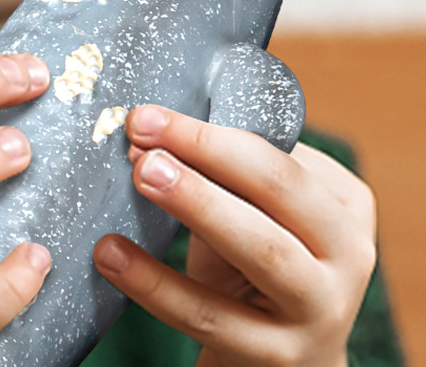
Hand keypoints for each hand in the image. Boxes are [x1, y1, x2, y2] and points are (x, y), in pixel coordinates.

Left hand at [94, 105, 376, 366]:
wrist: (281, 360)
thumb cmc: (256, 266)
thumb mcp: (251, 215)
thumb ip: (212, 178)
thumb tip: (143, 144)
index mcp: (342, 201)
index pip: (276, 153)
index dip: (210, 133)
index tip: (148, 117)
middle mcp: (347, 252)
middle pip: (279, 187)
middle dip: (207, 152)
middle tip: (145, 137)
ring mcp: (321, 309)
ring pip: (260, 248)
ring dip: (196, 204)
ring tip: (140, 175)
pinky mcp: (279, 356)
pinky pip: (210, 315)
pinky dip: (156, 283)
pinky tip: (111, 255)